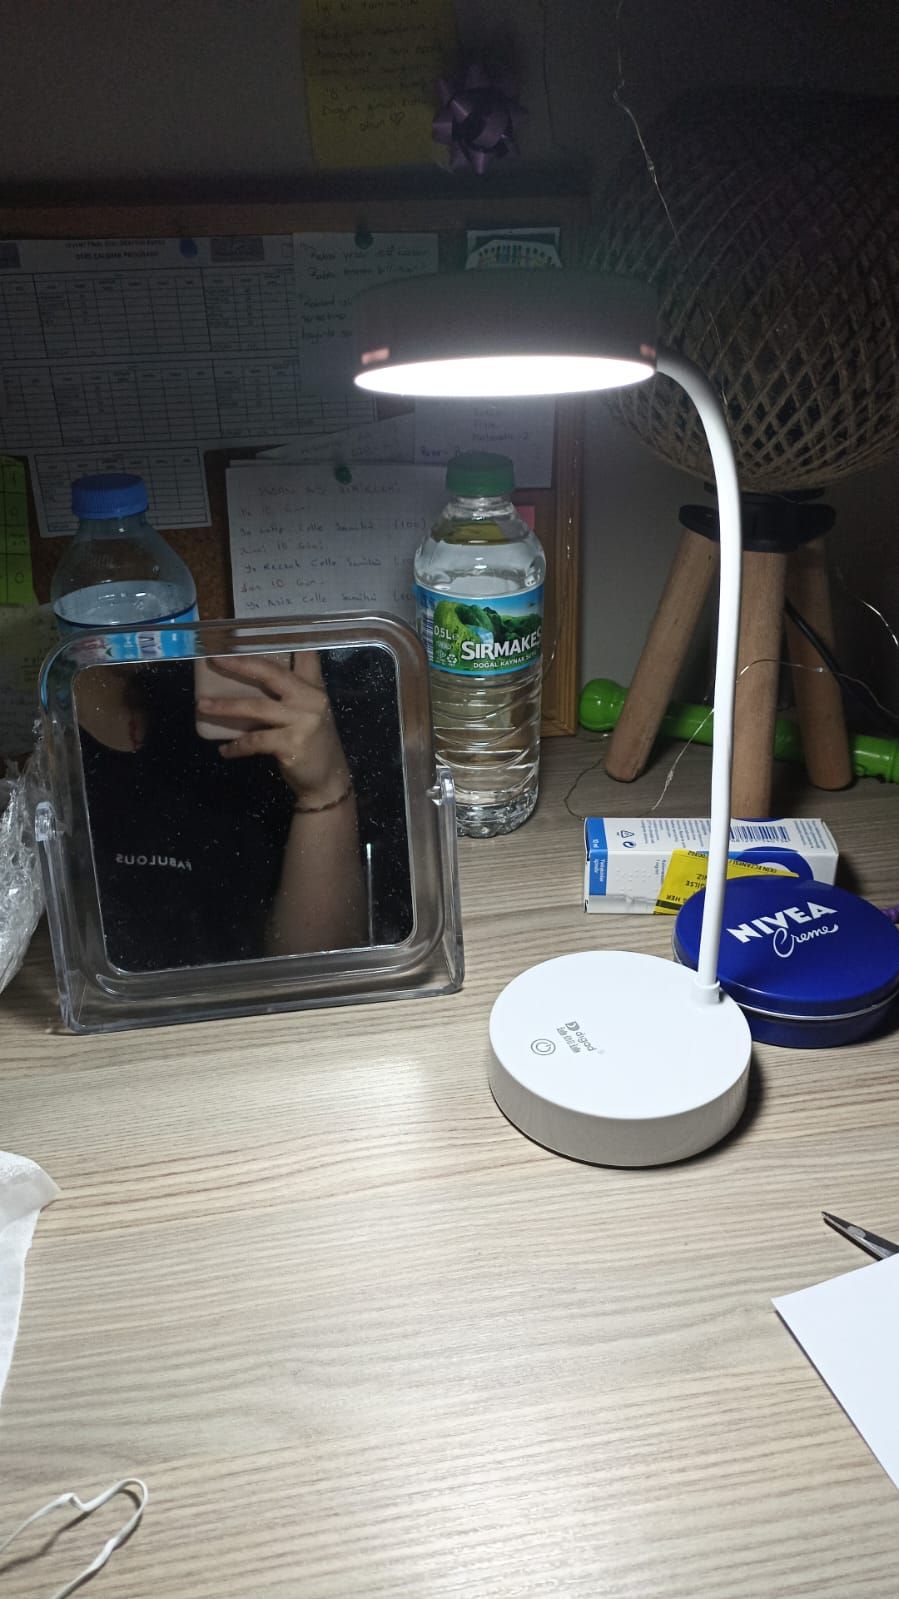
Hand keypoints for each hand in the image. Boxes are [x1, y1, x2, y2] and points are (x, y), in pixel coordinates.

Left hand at [196, 652, 352, 806]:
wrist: (328, 779)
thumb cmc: (313, 743)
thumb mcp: (309, 712)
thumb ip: (292, 693)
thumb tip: (251, 675)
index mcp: (314, 687)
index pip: (305, 655)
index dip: (285, 638)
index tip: (260, 628)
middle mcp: (310, 699)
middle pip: (270, 673)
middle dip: (240, 664)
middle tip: (214, 659)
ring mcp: (302, 721)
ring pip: (256, 707)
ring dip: (225, 707)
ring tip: (201, 706)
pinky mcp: (291, 745)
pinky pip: (255, 741)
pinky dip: (237, 746)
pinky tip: (225, 750)